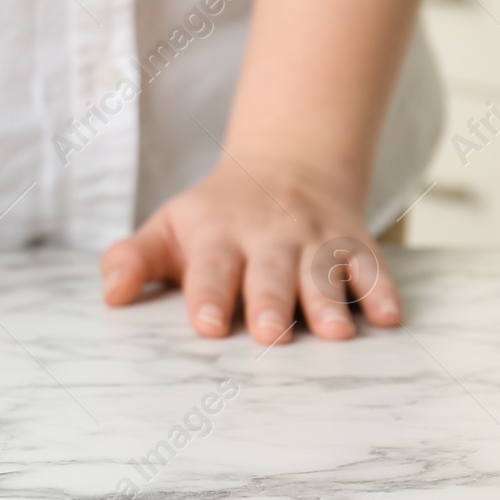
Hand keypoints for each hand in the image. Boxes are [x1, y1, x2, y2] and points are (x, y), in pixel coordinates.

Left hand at [99, 156, 402, 343]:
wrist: (286, 165)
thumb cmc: (214, 217)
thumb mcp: (167, 229)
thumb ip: (133, 261)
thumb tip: (110, 294)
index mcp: (216, 236)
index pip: (210, 268)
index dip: (207, 295)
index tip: (205, 326)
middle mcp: (268, 237)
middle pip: (270, 272)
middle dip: (269, 302)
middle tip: (268, 333)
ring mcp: (314, 240)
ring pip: (322, 271)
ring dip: (329, 301)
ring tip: (334, 334)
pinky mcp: (354, 244)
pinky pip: (372, 266)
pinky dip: (382, 290)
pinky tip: (389, 317)